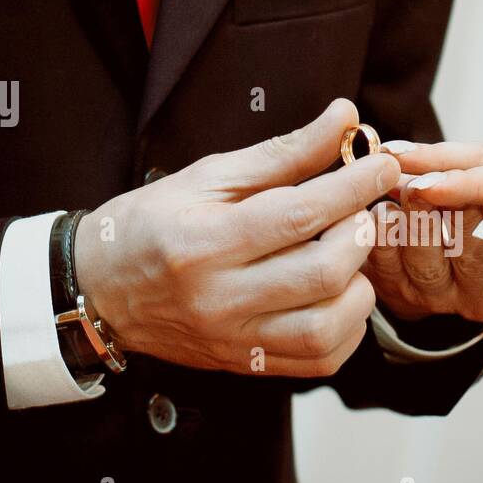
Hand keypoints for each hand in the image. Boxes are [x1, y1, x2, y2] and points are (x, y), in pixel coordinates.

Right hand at [74, 99, 400, 376]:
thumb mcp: (207, 176)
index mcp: (204, 242)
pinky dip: (347, 328)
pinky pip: (319, 361)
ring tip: (348, 257)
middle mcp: (220, 298)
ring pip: (328, 328)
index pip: (298, 215)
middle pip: (323, 274)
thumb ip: (282, 153)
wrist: (99, 291)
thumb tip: (344, 118)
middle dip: (359, 234)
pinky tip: (338, 295)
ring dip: (359, 287)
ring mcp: (234, 339)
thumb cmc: (150, 224)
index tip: (382, 165)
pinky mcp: (246, 365)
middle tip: (359, 212)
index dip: (353, 186)